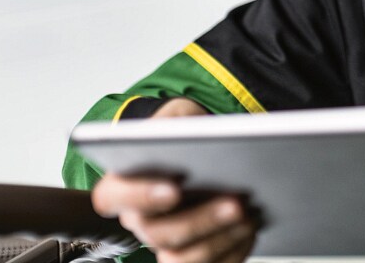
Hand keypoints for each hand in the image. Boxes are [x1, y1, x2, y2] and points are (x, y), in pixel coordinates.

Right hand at [90, 98, 258, 262]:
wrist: (209, 150)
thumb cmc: (186, 132)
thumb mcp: (177, 115)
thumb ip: (171, 122)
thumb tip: (176, 132)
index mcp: (123, 185)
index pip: (112, 198)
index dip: (140, 196)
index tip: (175, 189)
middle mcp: (140, 221)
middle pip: (157, 233)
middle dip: (199, 220)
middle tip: (235, 203)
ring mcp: (166, 243)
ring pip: (181, 259)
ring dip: (218, 240)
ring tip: (249, 217)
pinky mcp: (194, 256)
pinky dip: (233, 253)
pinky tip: (252, 230)